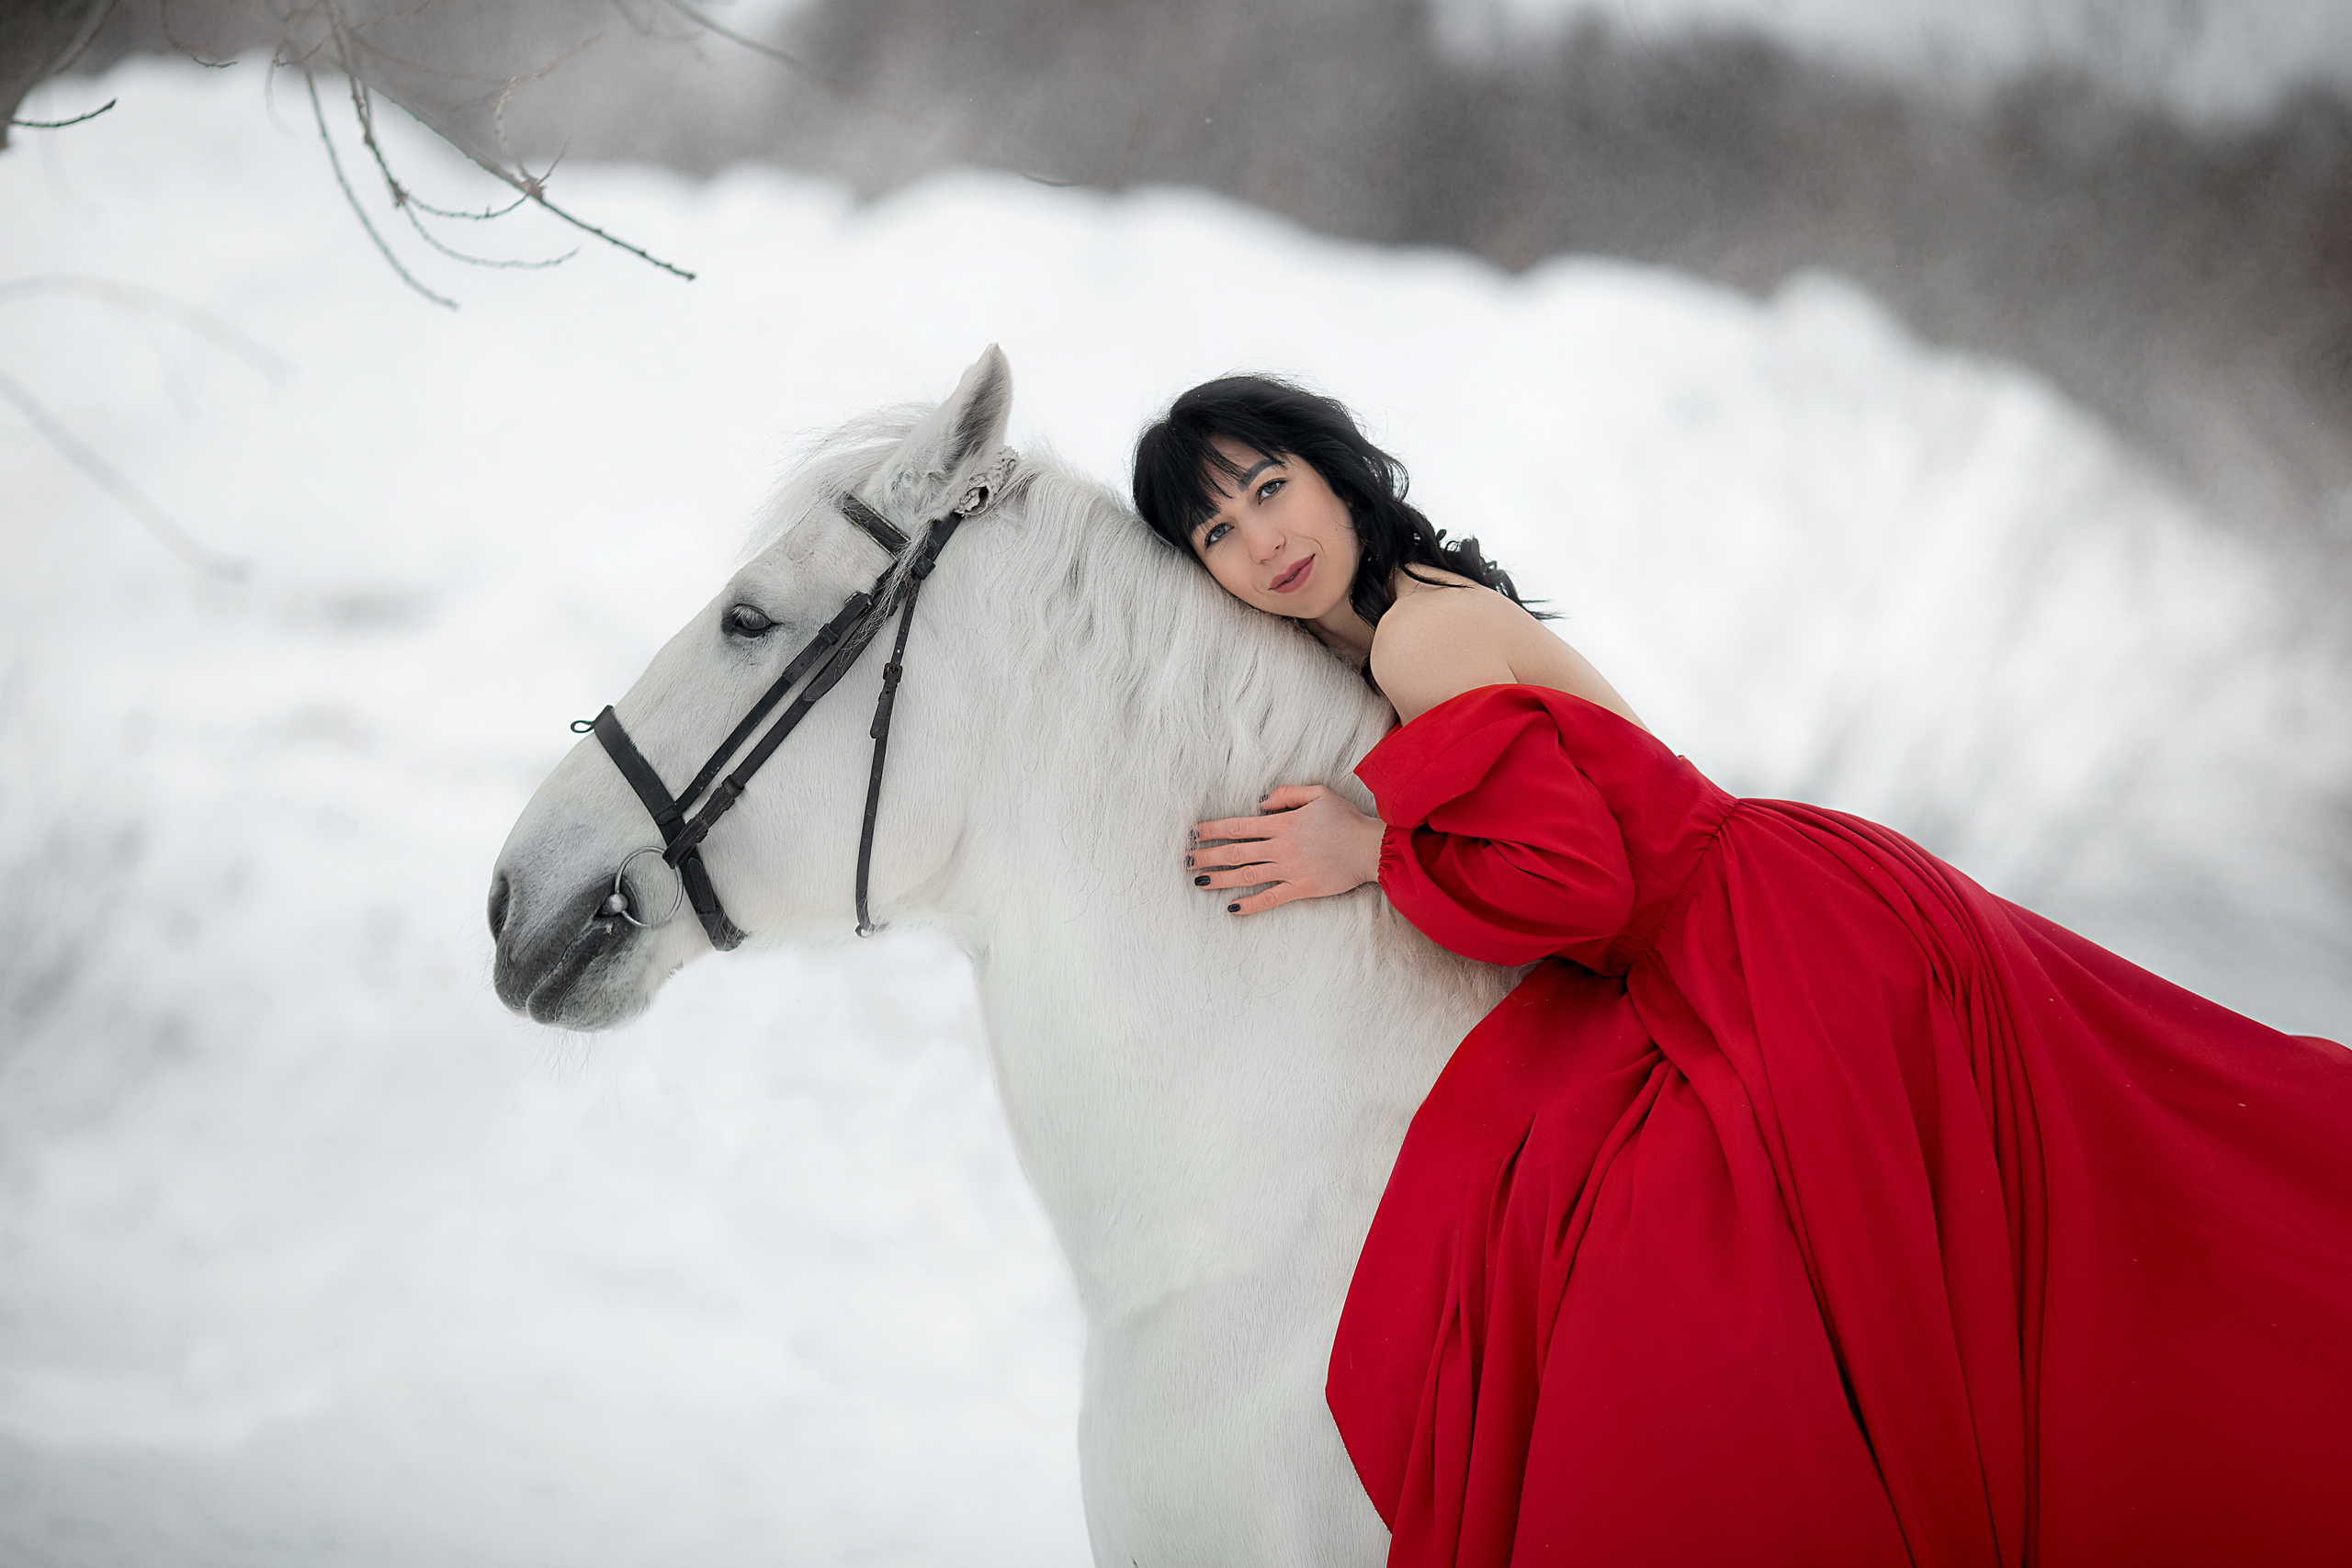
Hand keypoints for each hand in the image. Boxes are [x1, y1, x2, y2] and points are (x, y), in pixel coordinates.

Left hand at [1188, 784, 1385, 915]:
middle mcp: (1280, 847)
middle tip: (1185, 860)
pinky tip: (1231, 908)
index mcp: (1282, 824)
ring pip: (1247, 875)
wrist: (1370, 848)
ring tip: (1198, 881)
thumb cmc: (1346, 819)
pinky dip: (1250, 904)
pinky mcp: (1301, 888)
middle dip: (1207, 855)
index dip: (1213, 830)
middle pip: (1236, 852)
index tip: (1194, 833)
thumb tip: (1260, 802)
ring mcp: (1289, 869)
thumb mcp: (1318, 793)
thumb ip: (1286, 794)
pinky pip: (1270, 898)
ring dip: (1220, 878)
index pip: (1238, 826)